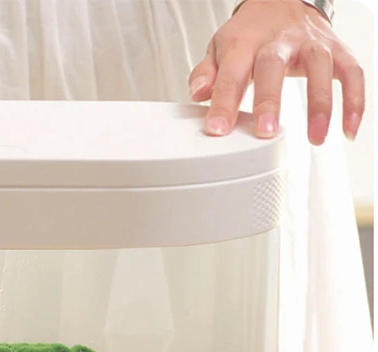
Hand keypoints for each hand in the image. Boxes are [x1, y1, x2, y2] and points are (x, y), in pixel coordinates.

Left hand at [189, 0, 364, 144]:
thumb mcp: (220, 47)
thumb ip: (207, 73)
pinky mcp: (337, 51)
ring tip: (316, 138)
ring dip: (320, 104)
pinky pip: (352, 74)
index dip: (223, 102)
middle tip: (265, 132)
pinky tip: (348, 130)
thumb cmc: (251, 32)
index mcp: (245, 43)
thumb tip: (198, 94)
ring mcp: (311, 45)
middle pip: (273, 66)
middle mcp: (280, 41)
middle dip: (270, 100)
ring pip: (319, 68)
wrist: (283, 1)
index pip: (231, 73)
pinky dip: (354, 102)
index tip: (217, 129)